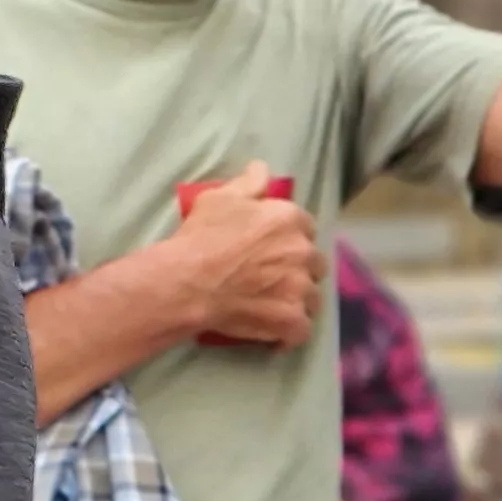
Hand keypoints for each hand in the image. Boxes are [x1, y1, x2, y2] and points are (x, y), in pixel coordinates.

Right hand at [154, 162, 320, 347]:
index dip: (290, 236)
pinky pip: (302, 329)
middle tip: (273, 274)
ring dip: (297, 300)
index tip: (273, 244)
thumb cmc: (201, 237)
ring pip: (312, 297)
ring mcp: (300, 289)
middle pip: (314, 262)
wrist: (187, 281)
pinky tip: (276, 332)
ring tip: (274, 304)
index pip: (305, 226)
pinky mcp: (292, 320)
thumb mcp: (219, 198)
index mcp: (289, 220)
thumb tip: (263, 168)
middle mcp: (302, 252)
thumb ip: (249, 183)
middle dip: (298, 267)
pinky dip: (290, 332)